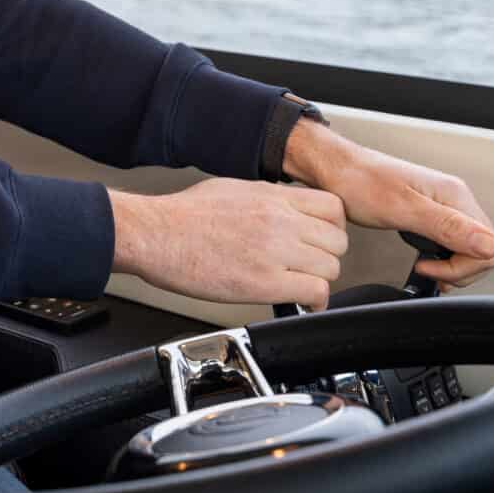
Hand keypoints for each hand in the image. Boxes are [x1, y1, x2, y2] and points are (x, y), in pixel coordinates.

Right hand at [109, 180, 348, 309]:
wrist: (156, 234)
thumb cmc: (183, 216)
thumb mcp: (232, 190)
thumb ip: (266, 200)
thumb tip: (280, 209)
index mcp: (272, 196)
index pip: (333, 208)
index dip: (332, 228)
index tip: (322, 239)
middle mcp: (280, 220)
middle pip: (337, 241)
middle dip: (327, 256)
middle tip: (311, 266)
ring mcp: (275, 250)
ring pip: (331, 268)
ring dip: (320, 280)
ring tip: (303, 285)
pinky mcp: (265, 282)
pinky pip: (315, 292)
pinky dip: (314, 301)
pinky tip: (302, 302)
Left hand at [283, 121, 493, 286]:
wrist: (334, 170)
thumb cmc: (358, 182)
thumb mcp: (402, 209)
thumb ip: (447, 227)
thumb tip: (488, 245)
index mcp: (455, 196)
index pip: (492, 246)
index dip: (465, 267)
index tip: (432, 269)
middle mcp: (455, 199)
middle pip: (486, 250)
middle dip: (461, 270)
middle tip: (428, 272)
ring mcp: (444, 207)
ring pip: (471, 249)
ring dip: (452, 266)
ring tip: (426, 268)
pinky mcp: (431, 215)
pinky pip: (453, 243)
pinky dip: (442, 258)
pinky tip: (423, 260)